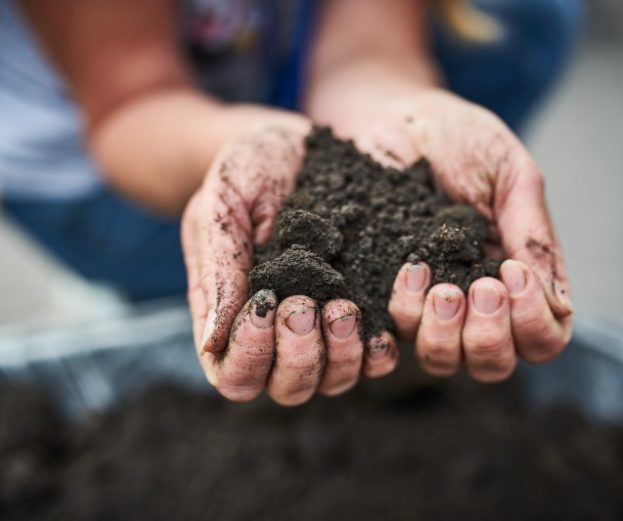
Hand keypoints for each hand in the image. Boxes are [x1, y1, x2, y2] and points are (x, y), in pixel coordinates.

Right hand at [181, 110, 397, 405]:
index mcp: (233, 313)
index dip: (250, 357)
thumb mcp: (222, 202)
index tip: (266, 305)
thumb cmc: (248, 168)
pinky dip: (380, 347)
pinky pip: (375, 354)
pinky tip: (383, 322)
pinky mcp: (363, 307)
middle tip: (305, 304)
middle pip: (289, 388)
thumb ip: (217, 266)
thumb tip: (212, 342)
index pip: (235, 374)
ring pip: (334, 380)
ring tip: (344, 305)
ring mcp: (324, 325)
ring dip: (341, 355)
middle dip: (298, 356)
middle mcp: (279, 332)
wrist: (298, 143)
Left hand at [337, 88, 572, 381]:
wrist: (390, 116)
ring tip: (440, 285)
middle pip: (493, 362)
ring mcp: (426, 304)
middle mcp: (473, 302)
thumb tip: (559, 303)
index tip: (512, 274)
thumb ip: (533, 234)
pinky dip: (407, 310)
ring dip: (447, 333)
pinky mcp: (382, 294)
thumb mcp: (508, 174)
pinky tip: (408, 269)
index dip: (534, 323)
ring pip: (445, 360)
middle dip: (489, 335)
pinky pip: (397, 333)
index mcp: (516, 278)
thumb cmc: (456, 138)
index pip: (542, 337)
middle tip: (479, 286)